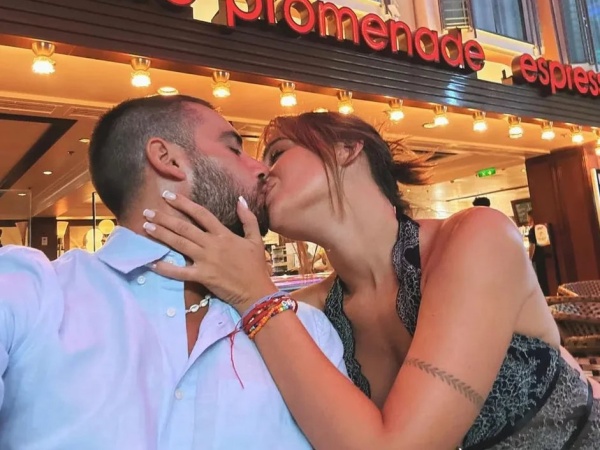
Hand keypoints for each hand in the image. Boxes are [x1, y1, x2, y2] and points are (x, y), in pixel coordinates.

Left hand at [142, 192, 277, 312]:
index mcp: (224, 234)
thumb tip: (240, 200)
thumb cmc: (256, 267)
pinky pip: (179, 272)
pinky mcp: (202, 276)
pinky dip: (165, 268)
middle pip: (185, 227)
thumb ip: (248, 219)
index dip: (184, 204)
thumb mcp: (256, 239)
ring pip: (179, 244)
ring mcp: (206, 260)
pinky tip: (151, 262)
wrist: (256, 292)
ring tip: (146, 226)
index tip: (169, 196)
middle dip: (165, 218)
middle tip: (148, 211)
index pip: (201, 214)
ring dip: (161, 234)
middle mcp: (212, 244)